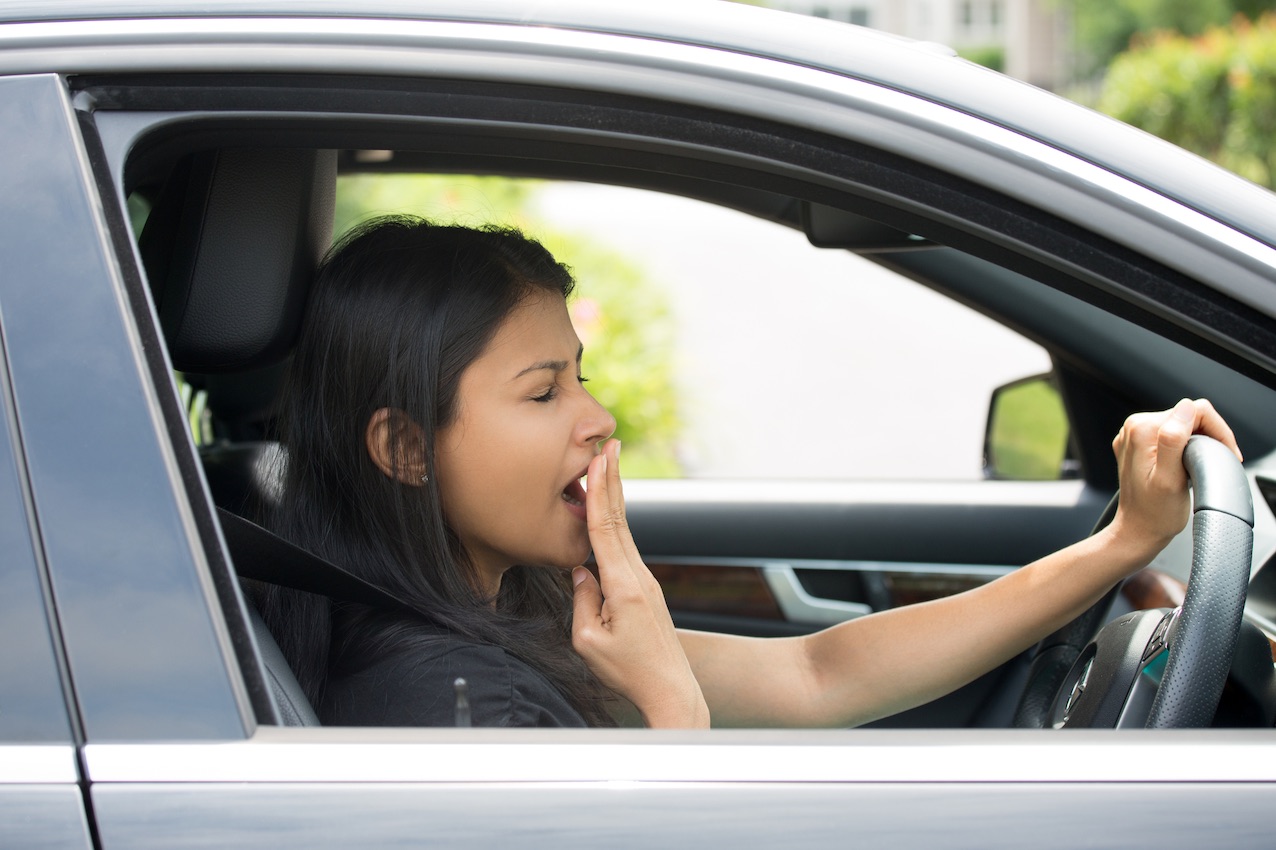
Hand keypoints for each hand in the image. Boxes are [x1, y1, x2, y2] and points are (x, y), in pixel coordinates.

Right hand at [570, 439, 709, 728]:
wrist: (671, 692)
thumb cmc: (628, 673)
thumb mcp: (589, 642)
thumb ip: (583, 600)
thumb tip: (581, 571)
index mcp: (624, 586)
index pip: (605, 530)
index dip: (599, 492)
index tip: (599, 459)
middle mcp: (639, 577)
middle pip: (620, 520)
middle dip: (613, 479)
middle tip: (609, 443)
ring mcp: (646, 582)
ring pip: (625, 532)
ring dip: (614, 497)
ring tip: (607, 467)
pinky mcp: (647, 591)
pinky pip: (626, 549)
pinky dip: (615, 523)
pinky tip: (608, 513)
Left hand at [1109, 398, 1241, 557]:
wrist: (1138, 531)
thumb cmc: (1154, 513)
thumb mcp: (1170, 479)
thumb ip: (1174, 441)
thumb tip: (1185, 410)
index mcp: (1142, 430)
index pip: (1194, 411)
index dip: (1217, 431)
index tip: (1224, 453)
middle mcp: (1135, 427)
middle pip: (1189, 415)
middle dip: (1209, 436)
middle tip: (1214, 463)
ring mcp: (1136, 436)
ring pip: (1183, 424)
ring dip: (1199, 442)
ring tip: (1200, 467)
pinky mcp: (1140, 445)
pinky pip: (1172, 435)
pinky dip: (1186, 447)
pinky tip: (1186, 466)